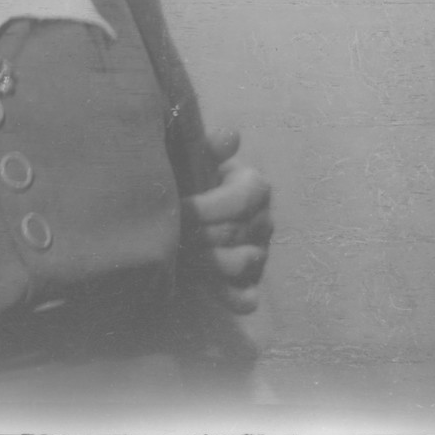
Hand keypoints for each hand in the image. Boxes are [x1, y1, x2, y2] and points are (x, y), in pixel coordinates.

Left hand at [181, 127, 272, 313]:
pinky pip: (246, 297)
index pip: (241, 200)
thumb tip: (230, 136)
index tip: (177, 207)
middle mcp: (263, 220)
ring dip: (207, 262)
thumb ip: (208, 146)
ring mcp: (259, 253)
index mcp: (254, 186)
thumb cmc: (190, 179)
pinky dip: (230, 297)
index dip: (206, 207)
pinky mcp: (249, 282)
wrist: (184, 212)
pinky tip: (208, 288)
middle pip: (235, 233)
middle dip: (199, 234)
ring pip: (240, 263)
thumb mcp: (195, 158)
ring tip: (181, 254)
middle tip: (171, 233)